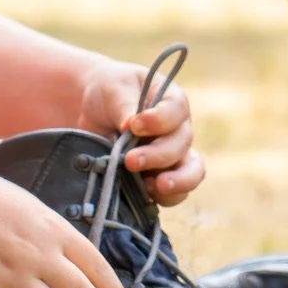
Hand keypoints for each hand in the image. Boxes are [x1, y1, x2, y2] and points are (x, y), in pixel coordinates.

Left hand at [79, 59, 203, 204]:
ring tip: (153, 186)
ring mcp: (173, 157)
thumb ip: (124, 105)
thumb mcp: (114, 90)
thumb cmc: (111, 93)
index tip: (135, 125)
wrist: (96, 113)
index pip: (176, 110)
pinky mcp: (161, 178)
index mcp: (171, 102)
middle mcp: (178, 130)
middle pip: (182, 145)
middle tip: (131, 160)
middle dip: (158, 155)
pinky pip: (174, 193)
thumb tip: (129, 126)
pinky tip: (145, 195)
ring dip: (175, 182)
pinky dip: (164, 197)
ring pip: (191, 172)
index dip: (159, 121)